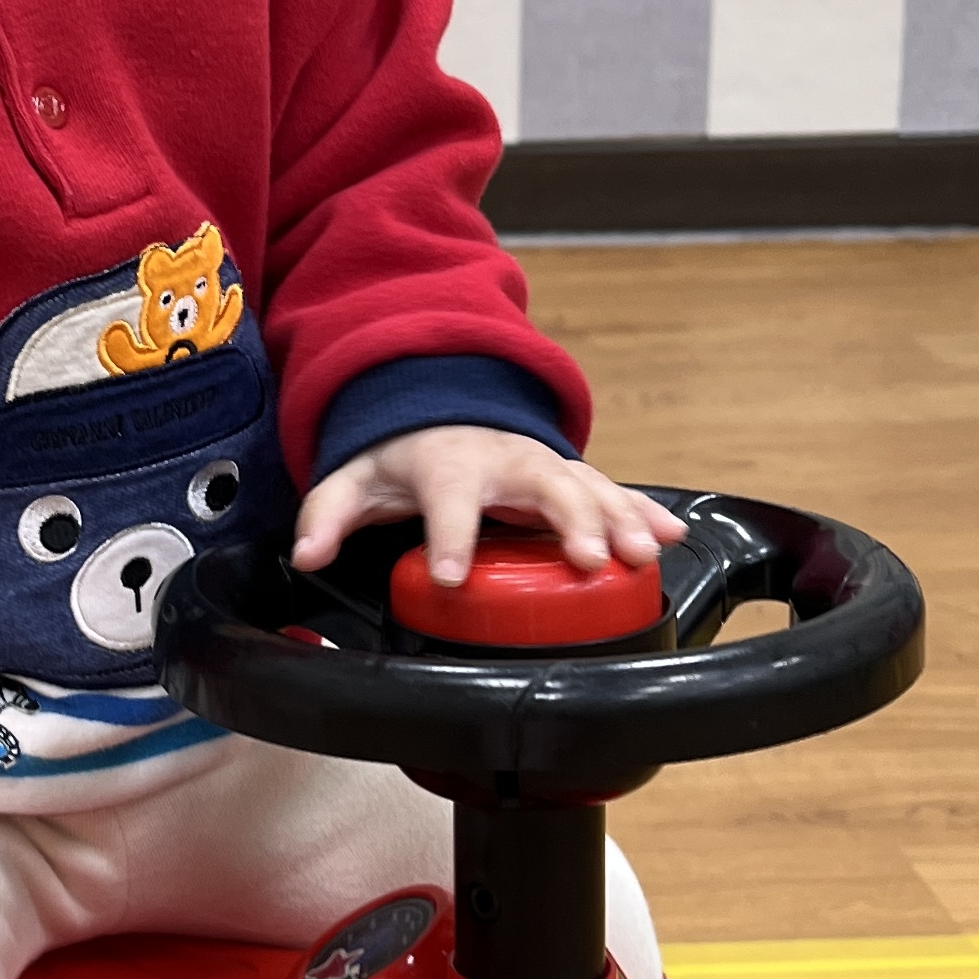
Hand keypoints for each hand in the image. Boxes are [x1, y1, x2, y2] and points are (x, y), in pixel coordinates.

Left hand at [289, 424, 685, 586]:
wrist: (440, 404)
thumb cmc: (399, 454)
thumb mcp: (353, 480)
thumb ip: (326, 517)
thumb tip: (306, 554)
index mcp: (446, 463)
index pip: (447, 498)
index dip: (448, 536)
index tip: (449, 575)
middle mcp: (502, 460)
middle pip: (541, 486)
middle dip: (569, 522)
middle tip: (588, 562)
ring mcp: (542, 465)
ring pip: (588, 488)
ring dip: (620, 520)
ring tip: (643, 556)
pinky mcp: (569, 476)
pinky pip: (612, 492)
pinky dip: (645, 513)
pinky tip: (673, 538)